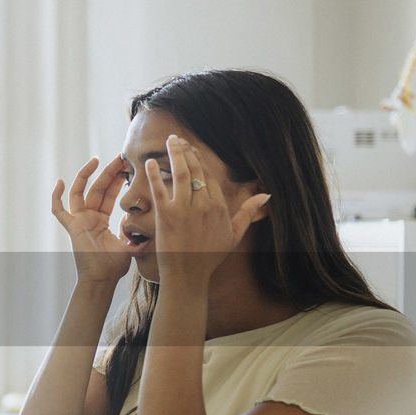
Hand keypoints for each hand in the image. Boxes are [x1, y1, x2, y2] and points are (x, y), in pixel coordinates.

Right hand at [52, 156, 130, 284]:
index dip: (117, 180)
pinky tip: (60, 182)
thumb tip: (150, 232)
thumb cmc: (114, 267)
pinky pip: (59, 210)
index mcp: (101, 220)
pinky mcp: (71, 227)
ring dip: (86, 175)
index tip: (127, 166)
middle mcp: (88, 217)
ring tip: (96, 159)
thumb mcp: (130, 246)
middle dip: (108, 172)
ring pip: (79, 192)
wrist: (102, 280)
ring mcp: (78, 221)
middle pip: (97, 188)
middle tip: (120, 157)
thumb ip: (138, 236)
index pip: (108, 194)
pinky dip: (56, 197)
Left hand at [146, 135, 268, 285]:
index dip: (200, 160)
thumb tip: (266, 195)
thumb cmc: (209, 257)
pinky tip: (149, 163)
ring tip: (169, 140)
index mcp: (219, 207)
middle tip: (178, 139)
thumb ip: (247, 212)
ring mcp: (185, 209)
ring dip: (175, 154)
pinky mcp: (166, 216)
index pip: (209, 176)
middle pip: (197, 170)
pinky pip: (160, 190)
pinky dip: (154, 175)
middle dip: (187, 151)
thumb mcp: (234, 234)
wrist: (188, 275)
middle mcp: (204, 205)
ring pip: (182, 174)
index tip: (192, 149)